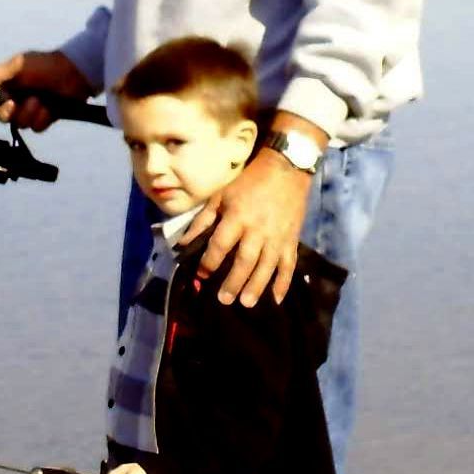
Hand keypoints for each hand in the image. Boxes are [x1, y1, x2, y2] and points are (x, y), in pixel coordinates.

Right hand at [0, 47, 93, 132]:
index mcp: (8, 84)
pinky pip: (36, 127)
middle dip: (7, 111)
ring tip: (40, 100)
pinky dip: (42, 117)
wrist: (75, 74)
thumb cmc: (45, 66)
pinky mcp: (45, 118)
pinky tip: (50, 107)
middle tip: (14, 104)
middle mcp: (17, 98)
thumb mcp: (19, 66)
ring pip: (19, 123)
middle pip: (1, 116)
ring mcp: (31, 109)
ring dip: (29, 112)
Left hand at [182, 149, 312, 306]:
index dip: (209, 262)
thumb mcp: (221, 196)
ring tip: (246, 303)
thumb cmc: (249, 182)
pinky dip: (283, 283)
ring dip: (256, 287)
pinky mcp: (292, 240)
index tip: (201, 275)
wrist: (286, 170)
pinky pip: (289, 265)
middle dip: (233, 281)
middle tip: (223, 300)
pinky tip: (276, 299)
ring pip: (267, 267)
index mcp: (237, 216)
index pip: (221, 245)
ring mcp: (277, 237)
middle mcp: (258, 230)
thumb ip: (202, 221)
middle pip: (245, 261)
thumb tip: (182, 243)